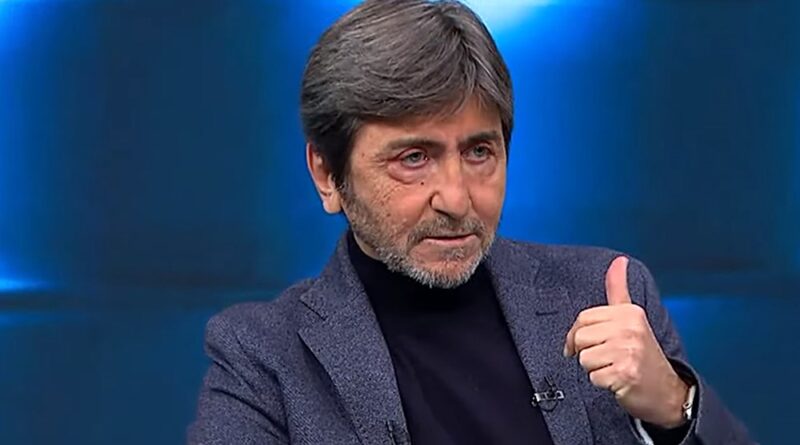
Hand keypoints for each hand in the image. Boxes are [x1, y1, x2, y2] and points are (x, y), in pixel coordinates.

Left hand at [563, 256, 688, 427]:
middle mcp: (630, 328)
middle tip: (605, 357)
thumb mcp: (632, 317)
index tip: (588, 343)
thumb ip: (618, 288)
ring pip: (584, 359)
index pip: (583, 318)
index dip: (578, 334)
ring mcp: (629, 351)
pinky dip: (602, 383)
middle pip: (579, 338)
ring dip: (594, 369)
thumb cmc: (641, 354)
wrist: (665, 390)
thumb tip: (619, 260)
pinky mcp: (625, 373)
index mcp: (629, 312)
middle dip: (586, 352)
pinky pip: (593, 377)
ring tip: (613, 367)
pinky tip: (617, 380)